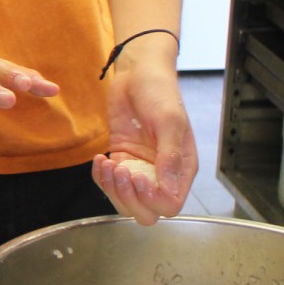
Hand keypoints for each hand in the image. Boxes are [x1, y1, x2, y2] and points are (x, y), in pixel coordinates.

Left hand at [91, 61, 195, 224]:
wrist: (138, 73)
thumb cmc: (160, 92)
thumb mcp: (169, 121)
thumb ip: (169, 156)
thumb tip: (167, 188)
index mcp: (182, 168)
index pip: (171, 205)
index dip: (153, 200)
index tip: (139, 176)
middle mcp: (162, 174)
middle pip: (147, 211)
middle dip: (130, 198)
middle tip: (121, 170)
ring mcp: (140, 168)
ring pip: (126, 202)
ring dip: (112, 189)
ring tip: (108, 163)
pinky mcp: (122, 160)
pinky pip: (110, 183)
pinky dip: (101, 178)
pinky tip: (101, 158)